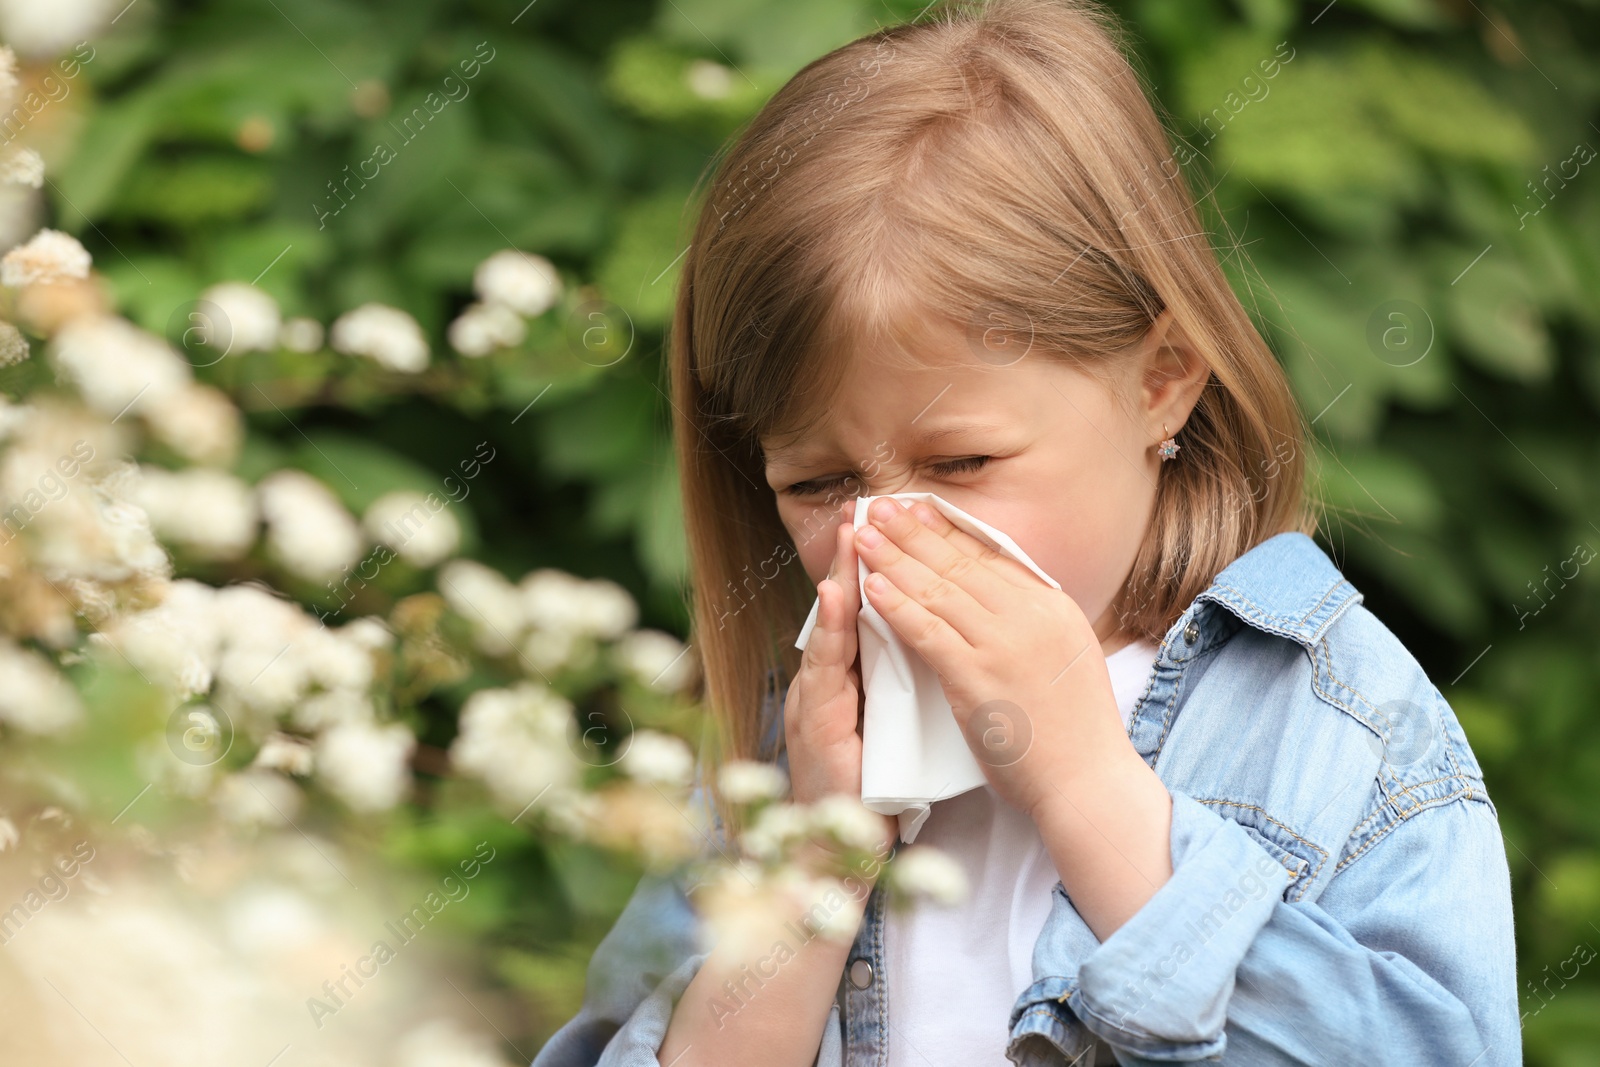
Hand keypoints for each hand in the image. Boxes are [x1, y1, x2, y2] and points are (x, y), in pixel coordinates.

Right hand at [784, 501, 896, 845]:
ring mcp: (815, 700)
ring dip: (837, 577)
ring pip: (829, 628)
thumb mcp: (890, 728)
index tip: (893, 520)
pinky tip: (836, 597)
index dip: (878, 568)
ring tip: (852, 532)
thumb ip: (899, 684)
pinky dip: (830, 632)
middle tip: (867, 506)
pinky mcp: (815, 726)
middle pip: (842, 608)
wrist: (839, 857)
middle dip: (855, 556)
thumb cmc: (868, 794)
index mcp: (850, 680)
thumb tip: (933, 645)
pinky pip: (823, 671)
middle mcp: (826, 682)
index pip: (866, 611)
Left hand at [851, 497, 1133, 821]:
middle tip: (879, 506)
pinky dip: (896, 606)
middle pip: (960, 562)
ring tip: (862, 537)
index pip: (991, 554)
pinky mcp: (978, 676)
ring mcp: (1005, 644)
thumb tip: (1001, 593)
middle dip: (914, 531)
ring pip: (938, 589)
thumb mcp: (1067, 655)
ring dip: (895, 559)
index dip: (948, 529)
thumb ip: (1034, 621)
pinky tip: (870, 588)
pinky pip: (927, 630)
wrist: (1087, 782)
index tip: (918, 508)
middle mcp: (1031, 614)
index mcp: (1053, 606)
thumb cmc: (1075, 732)